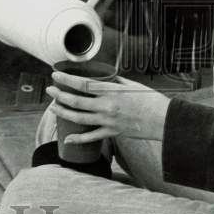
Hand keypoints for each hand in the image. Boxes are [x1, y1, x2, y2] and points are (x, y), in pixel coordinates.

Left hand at [47, 71, 170, 142]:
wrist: (163, 120)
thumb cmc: (150, 99)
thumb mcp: (132, 85)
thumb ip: (115, 82)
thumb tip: (102, 78)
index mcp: (111, 91)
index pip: (83, 84)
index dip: (66, 80)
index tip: (55, 75)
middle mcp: (106, 106)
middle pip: (76, 101)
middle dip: (60, 95)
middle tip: (50, 90)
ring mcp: (108, 121)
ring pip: (79, 118)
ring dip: (63, 112)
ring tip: (52, 107)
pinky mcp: (112, 133)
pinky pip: (91, 137)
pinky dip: (78, 138)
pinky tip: (66, 138)